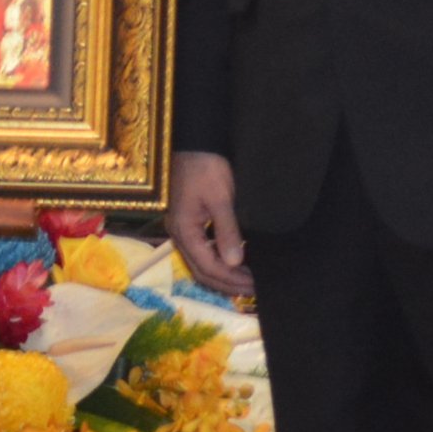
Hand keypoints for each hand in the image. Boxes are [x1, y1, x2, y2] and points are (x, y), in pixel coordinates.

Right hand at [166, 151, 249, 297]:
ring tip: (246, 281)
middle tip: (253, 290)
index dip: (230, 279)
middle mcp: (178, 234)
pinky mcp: (187, 222)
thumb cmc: (207, 167)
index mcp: (184, 230)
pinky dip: (217, 261)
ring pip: (199, 263)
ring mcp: (181, 228)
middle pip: (200, 270)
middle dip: (226, 283)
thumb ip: (226, 231)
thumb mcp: (220, 198)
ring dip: (222, 275)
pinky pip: (201, 251)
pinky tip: (233, 261)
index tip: (254, 286)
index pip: (207, 266)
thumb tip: (235, 262)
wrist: (194, 141)